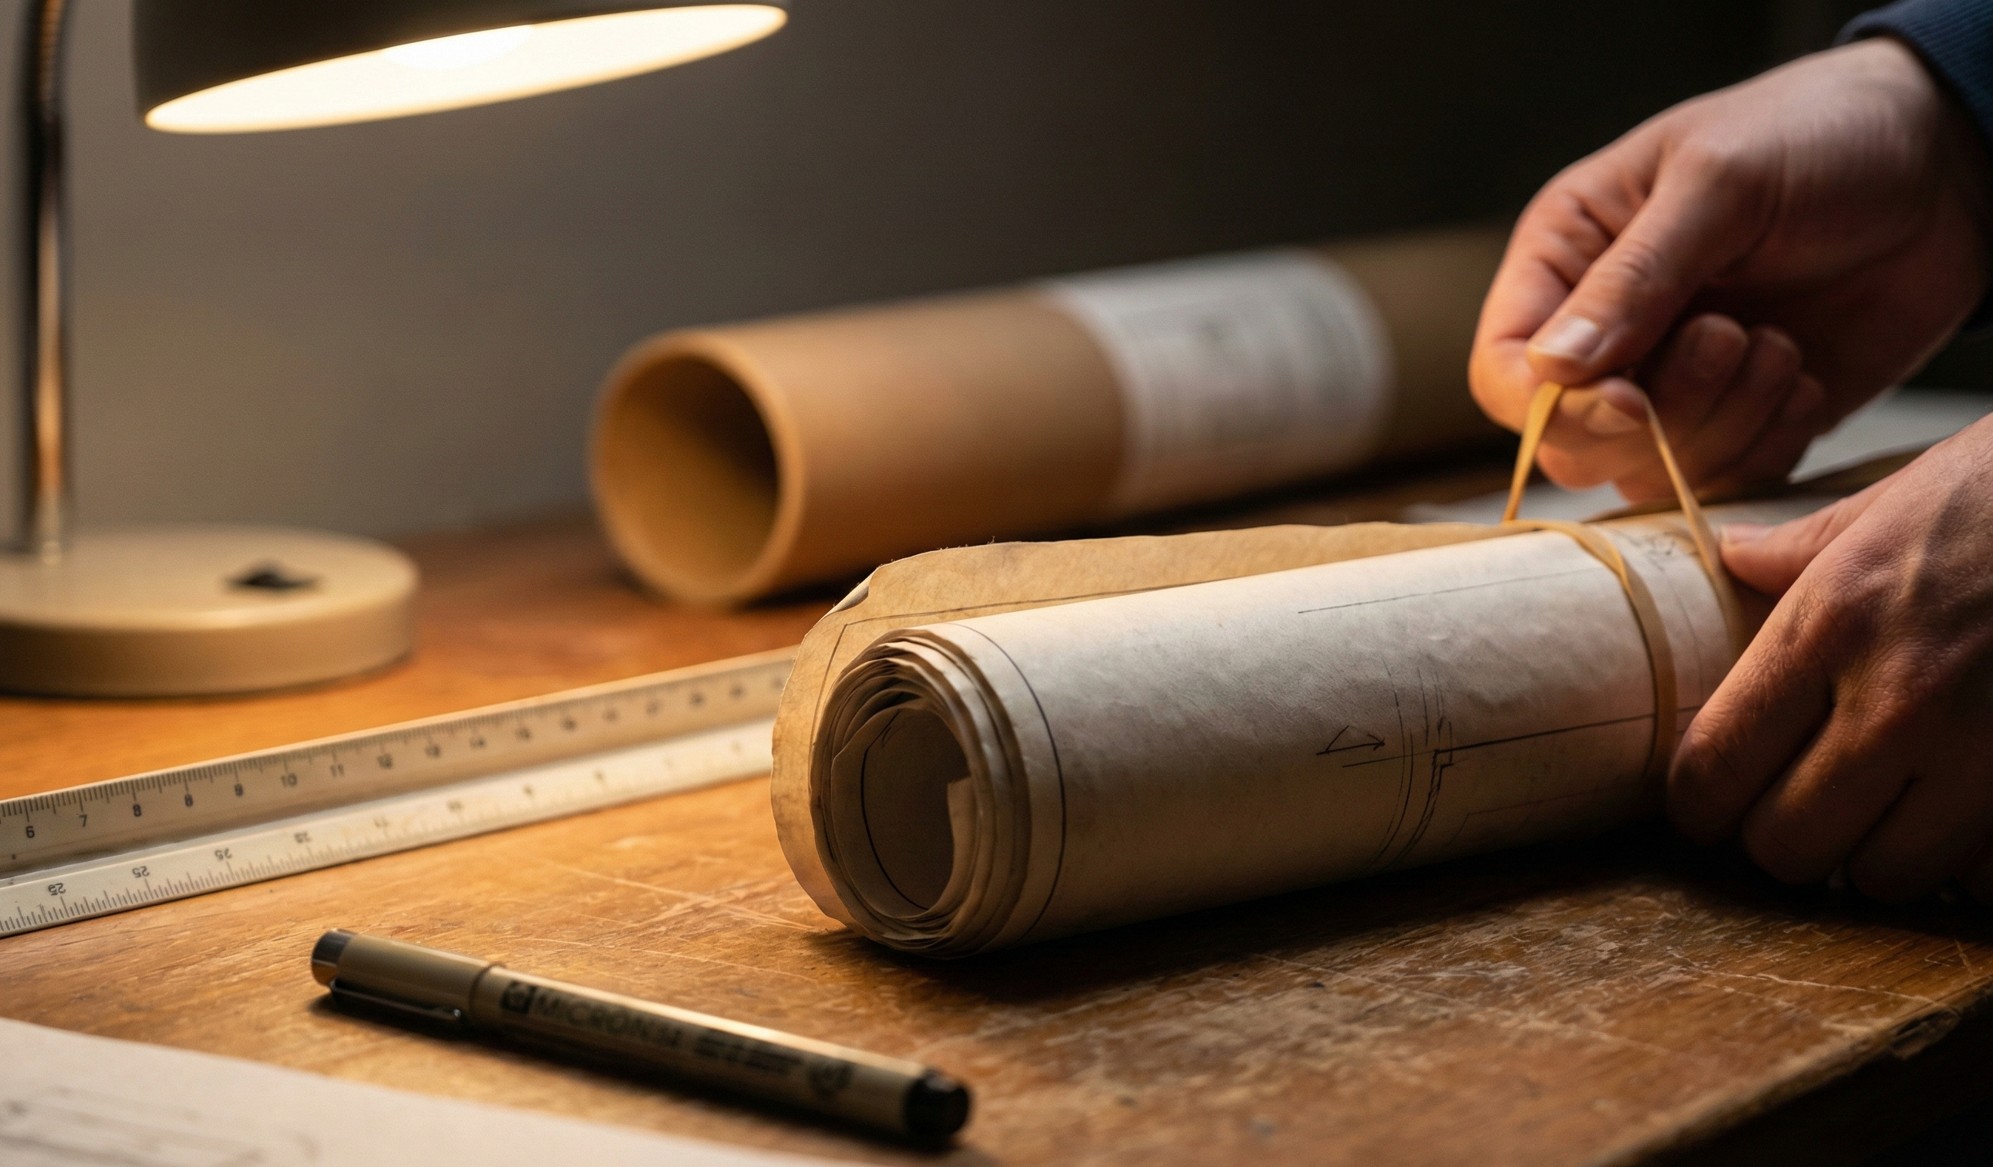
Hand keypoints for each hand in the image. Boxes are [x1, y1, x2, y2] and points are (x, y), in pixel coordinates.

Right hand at [1470, 38, 1991, 501]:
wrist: (1945, 162)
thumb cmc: (1817, 135)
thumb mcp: (1718, 183)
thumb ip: (1634, 277)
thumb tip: (1553, 370)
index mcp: (1567, 260)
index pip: (1506, 371)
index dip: (1555, 407)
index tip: (1633, 402)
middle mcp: (1607, 332)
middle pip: (1572, 443)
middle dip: (1660, 415)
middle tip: (1731, 337)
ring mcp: (1674, 383)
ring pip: (1649, 473)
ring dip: (1724, 423)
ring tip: (1777, 343)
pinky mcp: (1744, 419)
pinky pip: (1727, 481)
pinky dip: (1769, 443)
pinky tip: (1803, 371)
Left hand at [1668, 415, 1992, 901]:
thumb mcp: (1894, 501)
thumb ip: (1801, 550)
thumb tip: (1733, 558)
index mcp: (1830, 624)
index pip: (1711, 769)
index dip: (1697, 803)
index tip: (1711, 801)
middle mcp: (1899, 700)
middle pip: (1785, 848)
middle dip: (1786, 838)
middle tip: (1806, 806)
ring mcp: (1988, 753)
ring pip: (1885, 879)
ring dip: (1881, 854)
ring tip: (1896, 806)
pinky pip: (1985, 879)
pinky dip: (1974, 863)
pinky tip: (1975, 813)